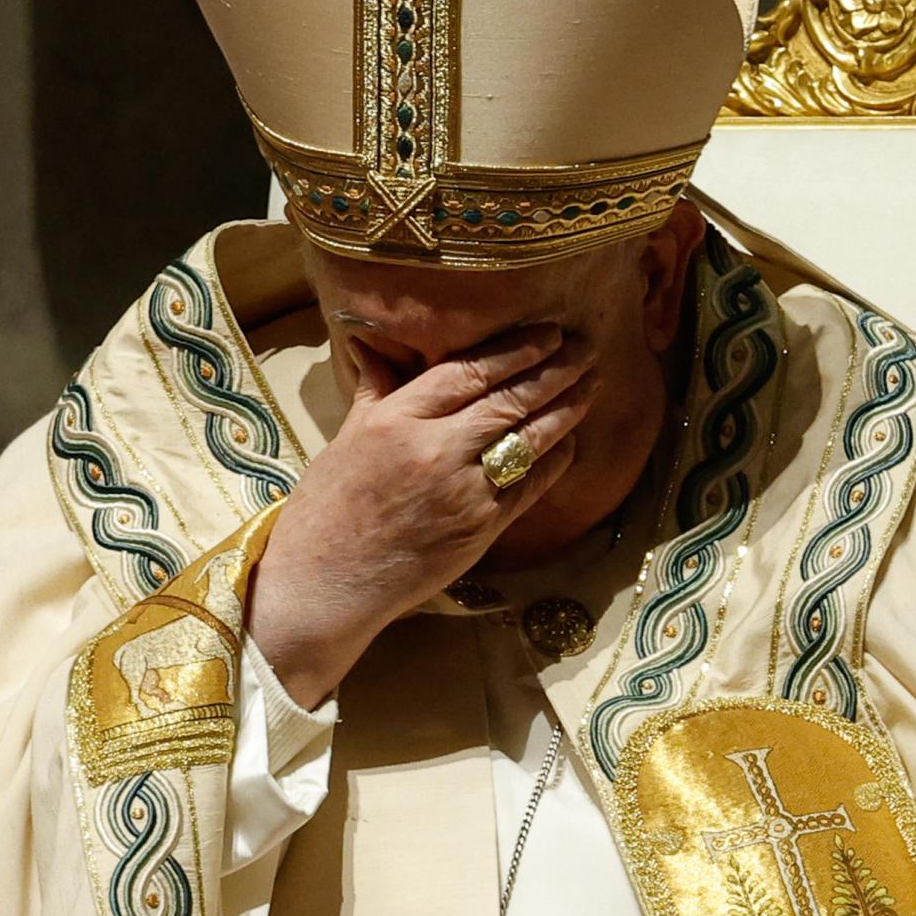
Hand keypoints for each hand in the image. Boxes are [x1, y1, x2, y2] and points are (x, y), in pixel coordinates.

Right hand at [246, 322, 597, 704]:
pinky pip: (529, 486)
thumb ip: (376, 391)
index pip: (468, 372)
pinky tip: (569, 441)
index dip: (514, 350)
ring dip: (564, 410)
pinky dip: (553, 461)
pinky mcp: (480, 528)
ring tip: (589, 386)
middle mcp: (434, 450)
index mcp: (395, 420)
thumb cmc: (326, 510)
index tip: (547, 333)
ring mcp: (462, 491)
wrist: (326, 583)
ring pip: (527, 440)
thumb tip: (374, 346)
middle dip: (553, 371)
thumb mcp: (344, 439)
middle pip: (507, 401)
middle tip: (584, 349)